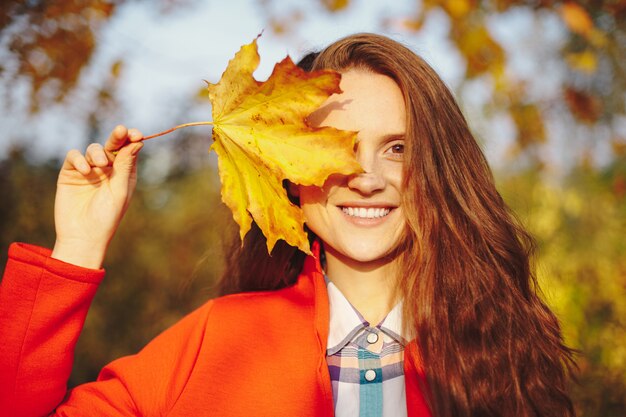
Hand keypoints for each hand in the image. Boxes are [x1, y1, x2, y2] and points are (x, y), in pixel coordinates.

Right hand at [51, 126, 143, 268]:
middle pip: (113, 146)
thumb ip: (125, 166)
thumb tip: (137, 142)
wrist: (83, 236)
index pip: (129, 150)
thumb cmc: (107, 217)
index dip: (132, 140)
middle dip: (117, 137)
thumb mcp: (119, 190)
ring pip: (93, 149)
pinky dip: (79, 159)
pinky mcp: (70, 173)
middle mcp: (108, 169)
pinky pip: (74, 157)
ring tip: (100, 165)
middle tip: (121, 131)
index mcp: (124, 173)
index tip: (136, 134)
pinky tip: (85, 171)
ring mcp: (89, 170)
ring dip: (97, 153)